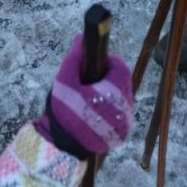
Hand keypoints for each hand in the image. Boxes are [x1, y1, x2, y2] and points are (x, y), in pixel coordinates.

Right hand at [35, 34, 132, 158]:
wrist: (61, 147)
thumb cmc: (63, 112)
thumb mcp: (64, 82)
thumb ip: (74, 59)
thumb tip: (81, 38)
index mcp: (113, 94)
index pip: (121, 68)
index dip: (109, 62)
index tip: (95, 64)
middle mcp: (124, 109)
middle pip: (123, 83)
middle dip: (108, 78)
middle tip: (89, 81)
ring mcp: (125, 124)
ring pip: (122, 99)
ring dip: (110, 94)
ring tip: (90, 97)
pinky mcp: (122, 135)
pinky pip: (120, 114)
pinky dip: (110, 109)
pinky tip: (94, 112)